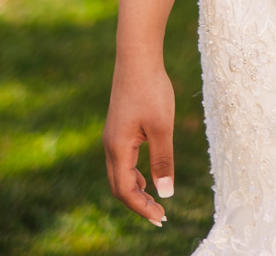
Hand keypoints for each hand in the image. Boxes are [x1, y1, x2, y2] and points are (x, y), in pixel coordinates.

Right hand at [104, 56, 176, 226]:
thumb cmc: (151, 90)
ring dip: (135, 190)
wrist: (137, 59)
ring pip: (119, 174)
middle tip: (159, 216)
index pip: (125, 191)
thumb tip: (165, 193)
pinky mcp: (118, 129)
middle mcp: (110, 146)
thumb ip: (163, 160)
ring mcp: (112, 137)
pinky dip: (133, 175)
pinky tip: (146, 176)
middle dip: (138, 204)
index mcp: (118, 149)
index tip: (161, 218)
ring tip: (155, 201)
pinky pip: (121, 161)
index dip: (142, 208)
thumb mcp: (162, 127)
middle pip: (119, 186)